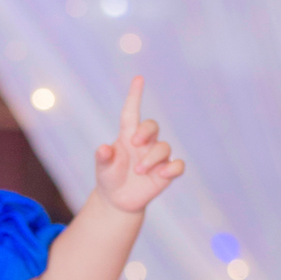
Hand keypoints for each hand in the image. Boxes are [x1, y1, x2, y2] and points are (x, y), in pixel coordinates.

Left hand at [94, 77, 184, 215]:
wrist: (117, 200)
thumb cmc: (109, 177)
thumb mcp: (103, 168)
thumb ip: (103, 158)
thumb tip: (103, 149)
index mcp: (128, 136)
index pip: (131, 112)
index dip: (135, 95)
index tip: (138, 78)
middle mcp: (145, 143)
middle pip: (153, 126)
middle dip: (146, 130)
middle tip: (135, 143)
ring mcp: (156, 158)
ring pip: (164, 147)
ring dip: (151, 158)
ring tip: (138, 172)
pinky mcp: (165, 172)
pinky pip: (178, 165)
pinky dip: (173, 168)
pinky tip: (163, 174)